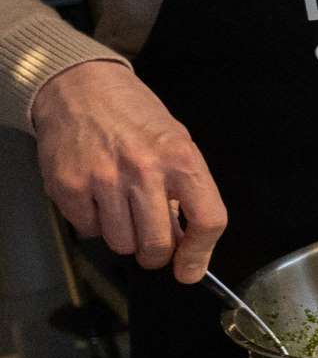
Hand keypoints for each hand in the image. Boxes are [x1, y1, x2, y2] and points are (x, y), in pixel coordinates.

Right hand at [32, 58, 223, 275]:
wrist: (81, 88)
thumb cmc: (134, 117)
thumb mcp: (176, 144)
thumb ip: (185, 191)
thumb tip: (185, 242)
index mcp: (182, 159)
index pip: (208, 220)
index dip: (200, 254)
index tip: (190, 269)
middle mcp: (144, 171)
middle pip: (157, 244)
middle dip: (157, 254)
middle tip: (153, 246)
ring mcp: (103, 179)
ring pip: (121, 243)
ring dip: (124, 237)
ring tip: (123, 210)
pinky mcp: (68, 186)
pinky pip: (88, 230)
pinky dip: (94, 224)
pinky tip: (98, 199)